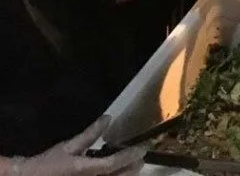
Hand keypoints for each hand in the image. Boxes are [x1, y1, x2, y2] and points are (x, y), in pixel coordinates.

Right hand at [18, 117, 144, 175]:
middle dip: (132, 169)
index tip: (142, 149)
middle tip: (142, 158)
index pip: (114, 163)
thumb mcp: (68, 147)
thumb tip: (108, 118)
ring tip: (133, 167)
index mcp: (85, 170)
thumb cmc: (48, 164)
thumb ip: (90, 134)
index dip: (129, 156)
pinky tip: (117, 174)